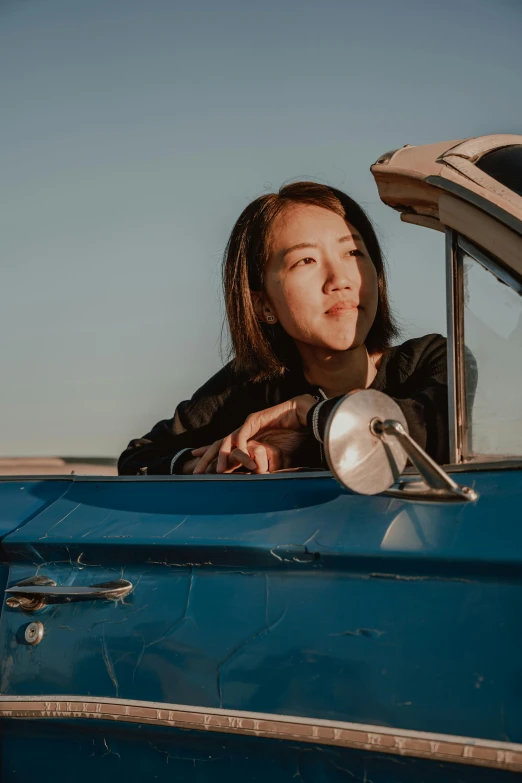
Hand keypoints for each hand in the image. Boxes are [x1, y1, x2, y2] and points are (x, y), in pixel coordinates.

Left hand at [192, 395, 315, 473]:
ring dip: (221, 457)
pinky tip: (235, 457)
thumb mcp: (276, 456)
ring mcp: (246, 425)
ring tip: (217, 471)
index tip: (199, 469)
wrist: (303, 416)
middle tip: (195, 473)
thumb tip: (264, 482)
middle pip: (218, 445)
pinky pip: (242, 434)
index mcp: (245, 439)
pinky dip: (238, 446)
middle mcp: (242, 431)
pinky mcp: (254, 419)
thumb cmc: (293, 434)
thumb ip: (267, 466)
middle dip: (206, 458)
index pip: (223, 449)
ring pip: (226, 441)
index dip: (210, 457)